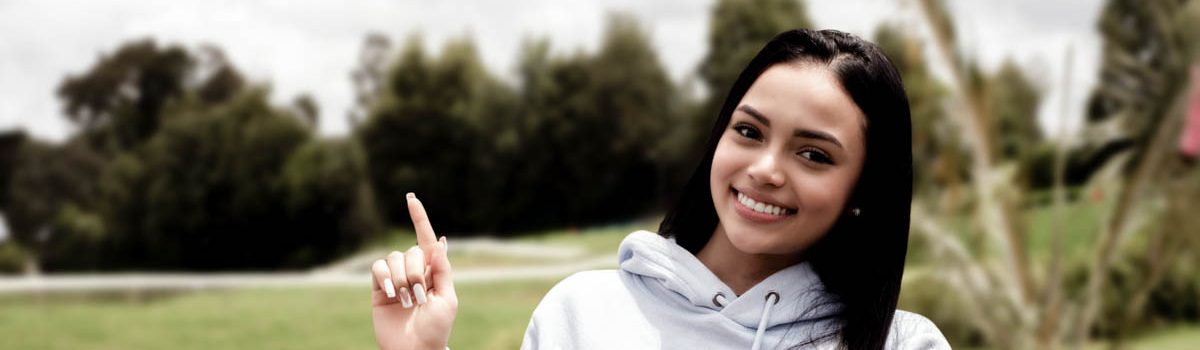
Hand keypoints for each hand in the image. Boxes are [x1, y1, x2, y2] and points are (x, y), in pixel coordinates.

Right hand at [371, 193, 456, 349]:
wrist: (414, 349)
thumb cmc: (436, 328)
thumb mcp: (447, 298)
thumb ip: (442, 269)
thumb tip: (440, 240)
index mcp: (433, 271)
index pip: (425, 239)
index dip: (419, 218)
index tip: (411, 197)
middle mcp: (414, 271)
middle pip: (411, 251)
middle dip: (416, 272)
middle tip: (419, 297)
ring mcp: (395, 279)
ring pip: (393, 259)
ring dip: (402, 279)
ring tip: (406, 301)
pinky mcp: (379, 288)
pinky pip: (378, 269)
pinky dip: (386, 278)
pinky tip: (392, 294)